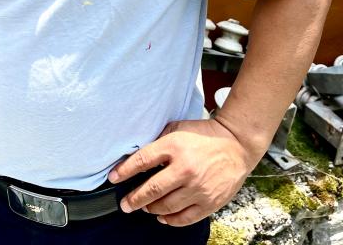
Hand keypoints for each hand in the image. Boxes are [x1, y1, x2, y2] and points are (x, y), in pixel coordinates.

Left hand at [108, 118, 257, 225]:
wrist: (236, 144)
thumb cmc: (204, 134)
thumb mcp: (178, 128)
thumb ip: (159, 141)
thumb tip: (138, 155)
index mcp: (175, 146)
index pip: (143, 160)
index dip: (125, 171)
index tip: (113, 178)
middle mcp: (185, 169)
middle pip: (152, 189)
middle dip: (134, 199)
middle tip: (125, 204)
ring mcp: (198, 188)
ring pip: (166, 206)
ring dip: (151, 209)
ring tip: (144, 207)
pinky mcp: (209, 202)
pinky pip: (185, 218)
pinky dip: (171, 220)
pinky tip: (162, 217)